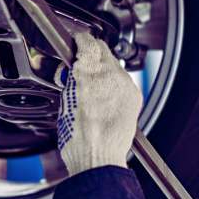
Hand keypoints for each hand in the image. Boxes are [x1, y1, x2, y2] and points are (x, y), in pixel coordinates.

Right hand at [56, 32, 142, 175]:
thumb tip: (75, 70)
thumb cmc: (78, 138)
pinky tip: (104, 96)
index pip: (87, 41)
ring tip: (92, 85)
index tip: (76, 42)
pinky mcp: (134, 96)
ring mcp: (125, 85)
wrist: (99, 158)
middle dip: (92, 53)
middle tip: (81, 62)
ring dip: (103, 69)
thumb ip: (72, 79)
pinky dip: (114, 83)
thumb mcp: (64, 101)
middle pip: (103, 49)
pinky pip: (123, 80)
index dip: (79, 40)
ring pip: (114, 64)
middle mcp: (110, 75)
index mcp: (88, 73)